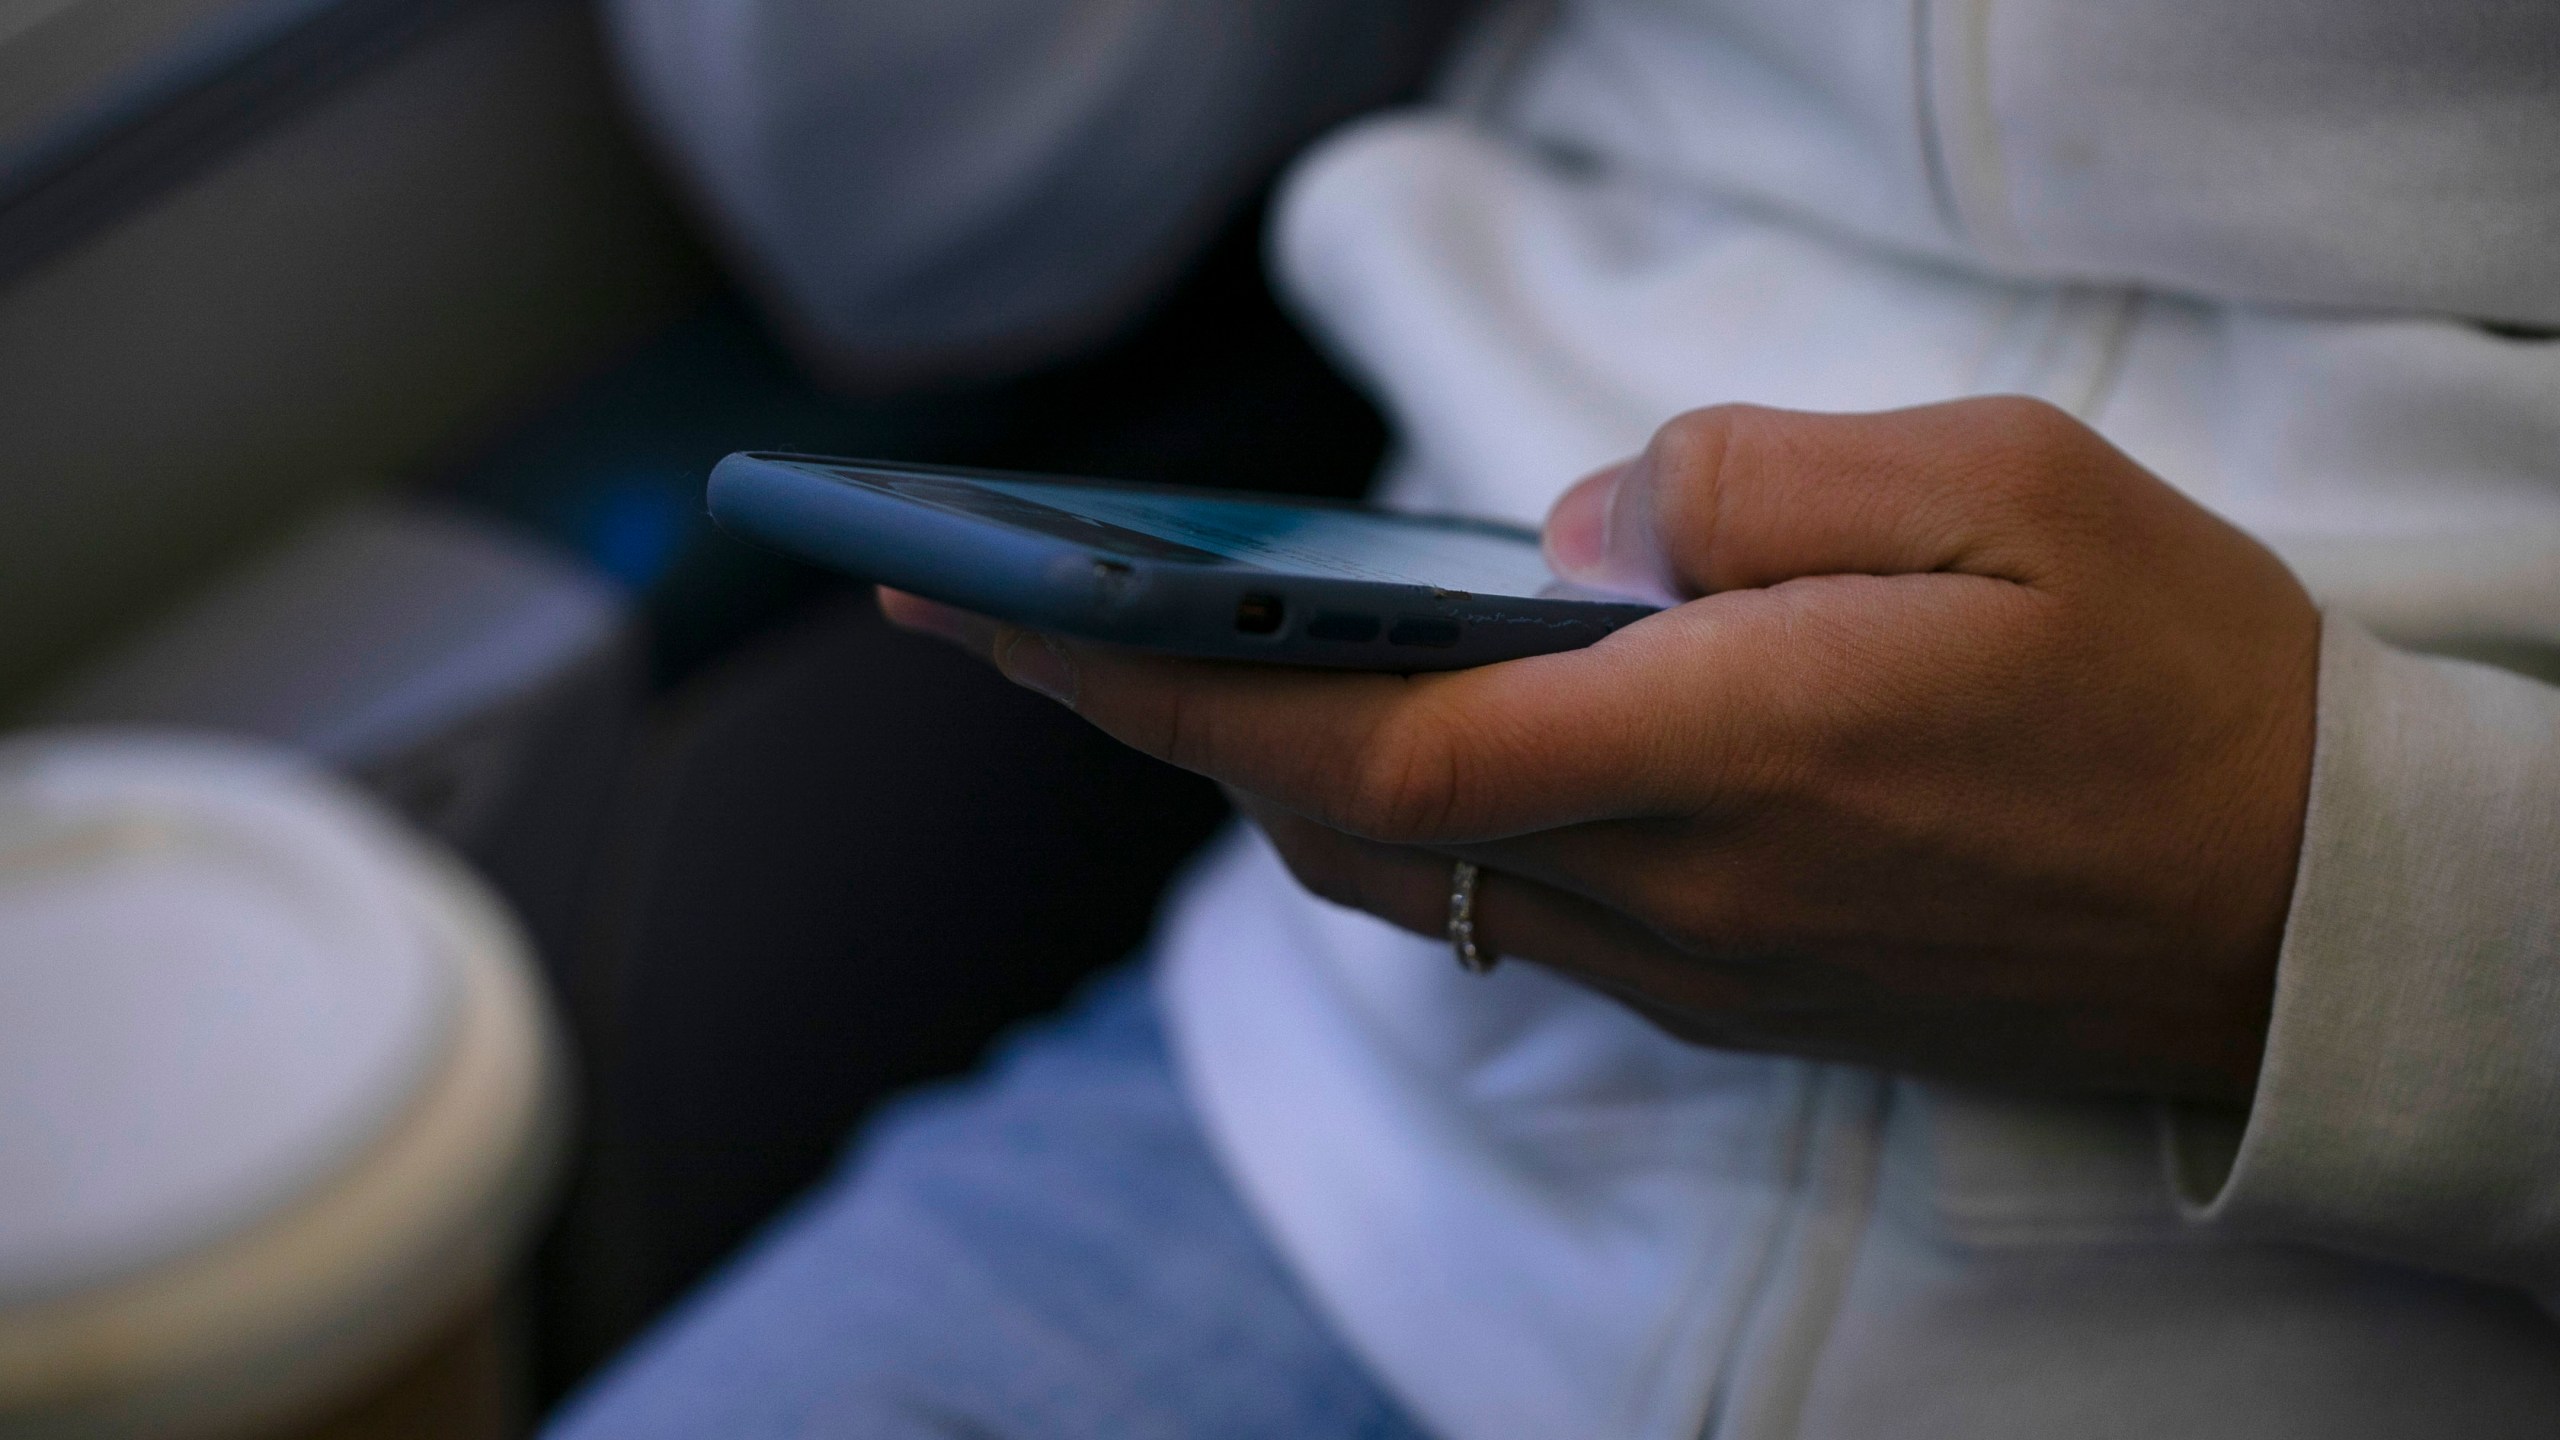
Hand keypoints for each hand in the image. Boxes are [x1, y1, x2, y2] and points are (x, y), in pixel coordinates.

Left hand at [885, 398, 2320, 1104]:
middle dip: (1145, 721)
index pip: (1371, 747)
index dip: (1167, 688)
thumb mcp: (2001, 485)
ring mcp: (1696, 965)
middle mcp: (1681, 892)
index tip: (1011, 613)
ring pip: (1401, 881)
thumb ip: (1751, 485)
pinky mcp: (1730, 991)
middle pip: (1339, 827)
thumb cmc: (2176, 675)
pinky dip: (1381, 822)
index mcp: (1733, 751)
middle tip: (996, 617)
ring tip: (1135, 667)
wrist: (2309, 914)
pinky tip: (1349, 743)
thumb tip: (1565, 528)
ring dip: (1246, 777)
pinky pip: (1498, 909)